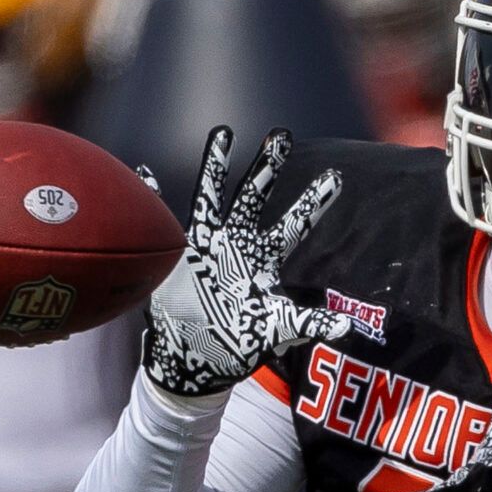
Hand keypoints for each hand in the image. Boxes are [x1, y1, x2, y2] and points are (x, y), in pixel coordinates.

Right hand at [138, 127, 349, 396]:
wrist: (198, 358)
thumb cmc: (239, 342)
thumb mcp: (278, 331)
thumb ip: (309, 324)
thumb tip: (346, 327)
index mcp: (264, 258)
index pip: (295, 225)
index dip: (314, 202)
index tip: (336, 177)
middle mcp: (237, 243)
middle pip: (255, 196)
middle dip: (268, 167)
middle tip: (282, 136)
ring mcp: (205, 244)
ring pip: (212, 196)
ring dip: (216, 167)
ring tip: (223, 133)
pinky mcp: (176, 254)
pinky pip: (162, 220)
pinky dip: (153, 198)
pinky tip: (145, 173)